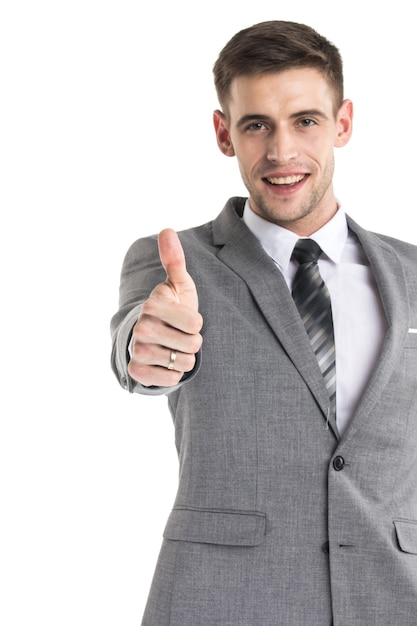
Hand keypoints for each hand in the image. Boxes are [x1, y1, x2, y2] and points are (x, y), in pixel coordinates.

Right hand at [128, 229, 202, 386]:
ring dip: (185, 359)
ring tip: (174, 349)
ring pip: (184, 363)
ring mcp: (138, 351)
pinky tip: (165, 363)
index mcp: (152, 305)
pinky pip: (171, 380)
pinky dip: (174, 374)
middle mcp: (141, 328)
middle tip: (180, 336)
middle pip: (192, 344)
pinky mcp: (137, 372)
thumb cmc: (173, 308)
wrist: (154, 338)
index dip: (197, 324)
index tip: (185, 319)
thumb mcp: (179, 285)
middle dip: (193, 343)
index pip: (196, 323)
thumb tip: (166, 230)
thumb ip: (175, 260)